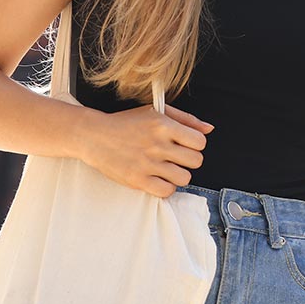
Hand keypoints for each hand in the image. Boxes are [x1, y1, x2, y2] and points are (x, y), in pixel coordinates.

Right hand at [80, 102, 212, 197]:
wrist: (94, 136)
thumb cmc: (126, 123)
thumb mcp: (156, 112)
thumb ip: (186, 119)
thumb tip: (209, 129)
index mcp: (164, 125)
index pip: (200, 141)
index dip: (195, 144)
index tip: (185, 145)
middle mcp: (157, 145)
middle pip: (196, 161)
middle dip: (189, 160)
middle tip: (176, 157)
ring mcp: (147, 164)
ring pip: (184, 178)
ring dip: (178, 174)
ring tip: (166, 168)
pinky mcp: (137, 180)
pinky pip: (166, 191)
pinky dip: (166, 187)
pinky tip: (158, 179)